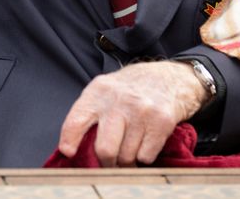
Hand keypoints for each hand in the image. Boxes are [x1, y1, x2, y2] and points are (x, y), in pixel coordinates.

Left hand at [58, 61, 209, 166]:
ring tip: (131, 145)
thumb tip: (75, 149)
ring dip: (127, 160)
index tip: (69, 151)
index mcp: (100, 90)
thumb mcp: (106, 90)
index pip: (77, 119)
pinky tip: (146, 140)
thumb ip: (90, 113)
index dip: (70, 139)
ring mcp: (141, 110)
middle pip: (104, 149)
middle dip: (106, 162)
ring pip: (126, 157)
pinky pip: (146, 157)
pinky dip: (145, 156)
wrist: (170, 77)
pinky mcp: (161, 121)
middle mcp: (119, 99)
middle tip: (110, 161)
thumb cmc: (132, 89)